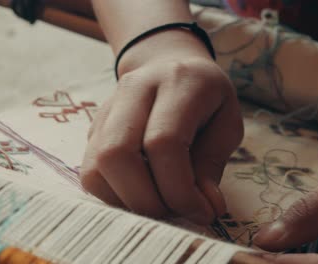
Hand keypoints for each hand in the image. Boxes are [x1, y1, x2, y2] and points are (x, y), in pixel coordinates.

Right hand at [80, 30, 243, 224]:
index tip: (200, 212)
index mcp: (177, 82)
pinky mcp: (93, 128)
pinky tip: (140, 194)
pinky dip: (114, 196)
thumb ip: (212, 164)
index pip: (164, 142)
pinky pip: (90, 172)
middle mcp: (134, 89)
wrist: (168, 63)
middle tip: (174, 213)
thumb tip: (204, 209)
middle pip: (117, 154)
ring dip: (126, 201)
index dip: (179, 189)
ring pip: (96, 167)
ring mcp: (107, 108)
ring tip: (158, 205)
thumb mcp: (226, 124)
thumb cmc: (205, 96)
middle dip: (146, 200)